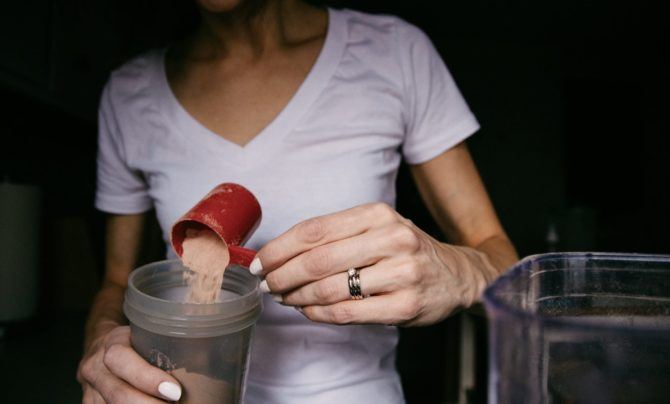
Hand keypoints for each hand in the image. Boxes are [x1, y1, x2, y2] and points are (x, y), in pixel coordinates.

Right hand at [77, 326, 181, 402]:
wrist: (101, 345)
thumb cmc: (134, 339)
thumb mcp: (149, 332)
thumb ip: (173, 342)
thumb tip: (217, 353)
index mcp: (110, 344)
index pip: (121, 360)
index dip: (147, 378)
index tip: (175, 391)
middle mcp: (95, 369)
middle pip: (117, 394)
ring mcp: (90, 392)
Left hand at [251, 203, 497, 325]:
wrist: (457, 275)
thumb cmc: (405, 250)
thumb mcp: (376, 228)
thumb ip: (335, 236)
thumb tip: (281, 254)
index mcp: (377, 214)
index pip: (314, 230)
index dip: (279, 248)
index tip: (260, 262)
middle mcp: (392, 238)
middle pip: (317, 259)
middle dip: (282, 275)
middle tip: (267, 284)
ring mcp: (401, 272)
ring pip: (330, 288)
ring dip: (298, 297)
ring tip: (285, 298)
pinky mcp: (405, 305)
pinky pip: (348, 312)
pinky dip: (320, 314)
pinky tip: (309, 310)